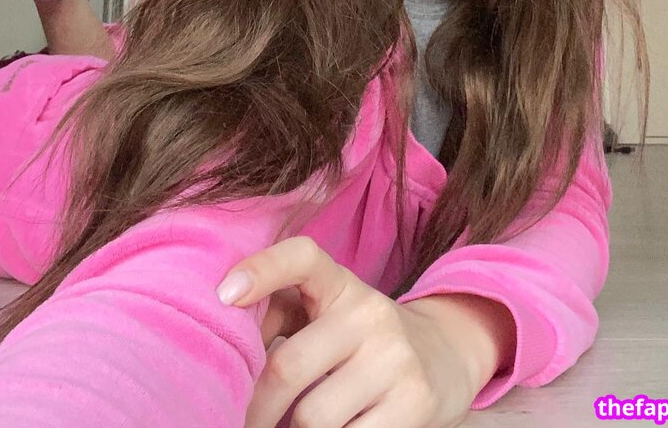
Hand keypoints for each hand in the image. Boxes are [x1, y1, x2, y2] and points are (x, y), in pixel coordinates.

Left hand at [216, 235, 478, 427]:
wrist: (444, 356)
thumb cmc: (357, 339)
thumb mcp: (324, 315)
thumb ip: (278, 317)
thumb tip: (228, 348)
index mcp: (340, 284)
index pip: (303, 257)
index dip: (262, 269)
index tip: (224, 294)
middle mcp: (370, 313)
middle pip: (288, 367)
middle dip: (255, 408)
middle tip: (242, 423)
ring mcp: (396, 358)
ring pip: (313, 418)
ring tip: (293, 427)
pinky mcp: (415, 402)